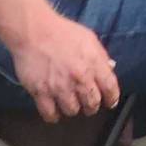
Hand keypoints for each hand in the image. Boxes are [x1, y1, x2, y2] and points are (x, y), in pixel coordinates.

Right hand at [6, 10, 120, 122]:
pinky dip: (53, 115)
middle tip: (88, 104)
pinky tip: (54, 110)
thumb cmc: (62, 32)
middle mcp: (79, 78)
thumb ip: (100, 57)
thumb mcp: (89, 39)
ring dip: (72, 108)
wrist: (34, 30)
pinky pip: (50, 114)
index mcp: (93, 64)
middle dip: (91, 105)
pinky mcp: (41, 92)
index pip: (110, 89)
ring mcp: (60, 87)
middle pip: (92, 104)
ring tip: (68, 102)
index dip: (112, 98)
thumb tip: (110, 70)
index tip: (110, 102)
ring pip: (72, 111)